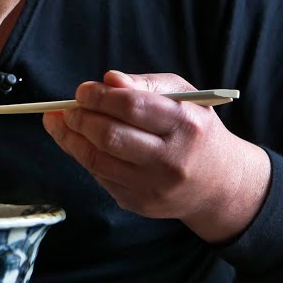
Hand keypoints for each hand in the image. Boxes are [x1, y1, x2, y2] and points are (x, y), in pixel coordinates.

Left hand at [42, 70, 269, 242]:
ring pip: (98, 160)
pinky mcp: (140, 203)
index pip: (132, 106)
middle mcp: (172, 159)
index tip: (82, 91)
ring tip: (62, 123)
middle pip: (110, 136)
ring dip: (71, 139)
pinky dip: (86, 157)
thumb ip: (145, 85)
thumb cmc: (195, 131)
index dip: (100, 97)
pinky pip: (101, 177)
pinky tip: (80, 144)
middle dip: (80, 119)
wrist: (219, 184)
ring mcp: (155, 185)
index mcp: (186, 125)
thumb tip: (109, 79)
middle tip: (68, 109)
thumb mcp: (183, 97)